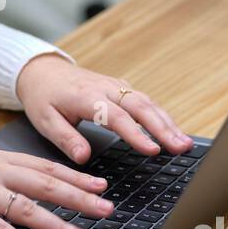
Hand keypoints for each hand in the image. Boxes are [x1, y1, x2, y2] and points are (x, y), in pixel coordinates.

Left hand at [14, 53, 192, 163]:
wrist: (42, 70)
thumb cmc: (43, 97)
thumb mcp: (45, 120)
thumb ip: (65, 139)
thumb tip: (84, 158)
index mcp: (87, 97)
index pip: (116, 117)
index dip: (136, 134)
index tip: (153, 151)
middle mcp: (106, 89)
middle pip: (141, 107)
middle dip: (164, 128)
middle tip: (182, 147)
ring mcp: (116, 86)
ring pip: (148, 103)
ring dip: (168, 122)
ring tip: (185, 143)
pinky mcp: (121, 88)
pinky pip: (145, 101)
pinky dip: (161, 116)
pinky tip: (173, 130)